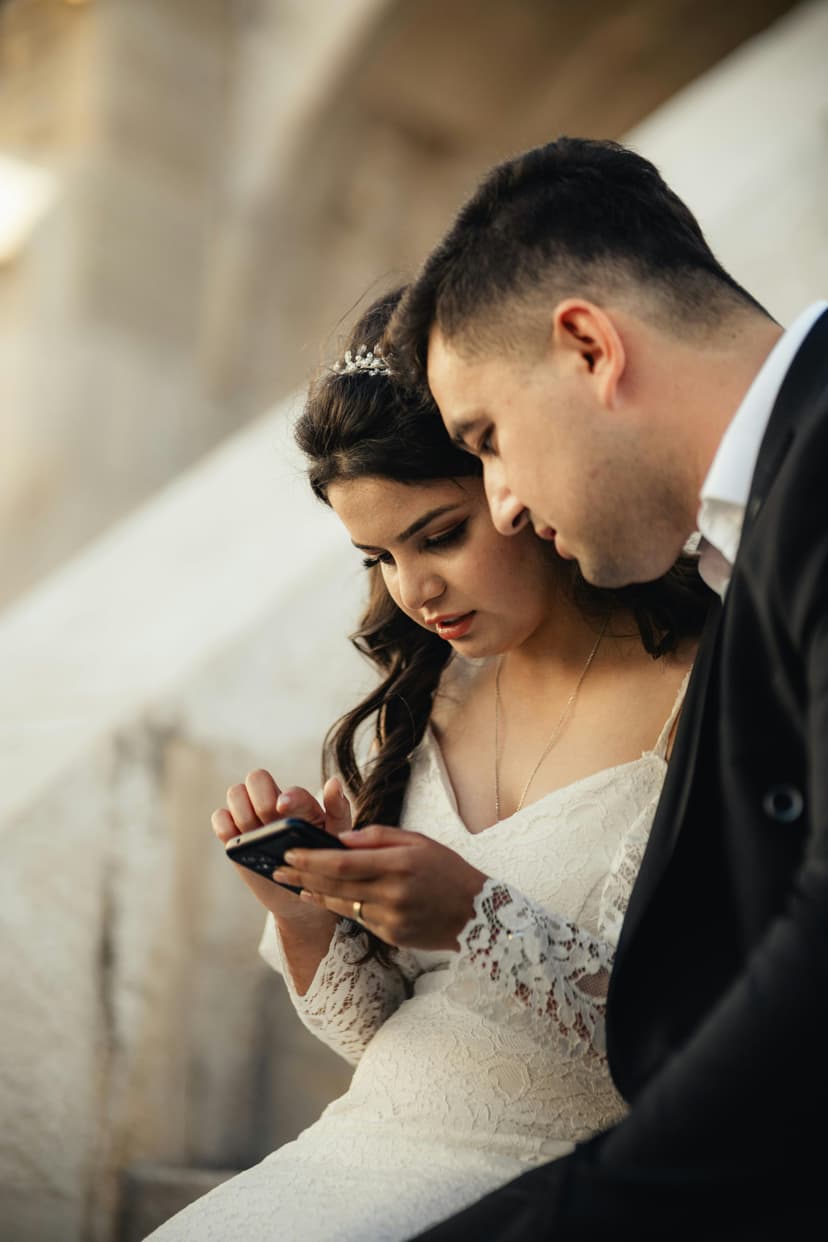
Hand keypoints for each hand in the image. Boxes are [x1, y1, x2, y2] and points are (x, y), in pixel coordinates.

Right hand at [212, 769, 351, 921]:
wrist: (301, 898)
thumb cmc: (322, 862)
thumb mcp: (337, 839)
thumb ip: (338, 810)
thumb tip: (333, 781)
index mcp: (301, 802)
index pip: (290, 790)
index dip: (287, 797)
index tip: (283, 809)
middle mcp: (274, 802)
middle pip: (257, 777)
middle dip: (261, 800)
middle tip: (269, 823)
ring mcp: (252, 816)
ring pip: (235, 792)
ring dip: (244, 813)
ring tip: (256, 834)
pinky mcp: (235, 834)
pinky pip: (220, 817)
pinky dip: (224, 825)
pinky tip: (239, 840)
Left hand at [274, 824, 487, 950]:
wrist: (477, 914)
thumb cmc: (446, 870)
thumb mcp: (418, 841)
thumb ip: (378, 837)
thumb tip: (340, 838)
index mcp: (399, 864)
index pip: (343, 862)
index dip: (312, 858)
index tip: (289, 851)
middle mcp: (393, 893)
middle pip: (335, 884)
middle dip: (302, 875)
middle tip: (277, 867)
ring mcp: (391, 918)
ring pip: (341, 904)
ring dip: (314, 892)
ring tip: (292, 882)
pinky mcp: (391, 936)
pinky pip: (358, 918)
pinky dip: (338, 905)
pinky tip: (322, 896)